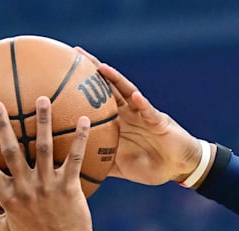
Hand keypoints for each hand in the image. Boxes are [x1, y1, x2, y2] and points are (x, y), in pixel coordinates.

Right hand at [0, 97, 93, 230]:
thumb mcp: (8, 230)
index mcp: (8, 198)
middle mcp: (26, 188)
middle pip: (12, 152)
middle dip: (3, 126)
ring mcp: (48, 186)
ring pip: (45, 148)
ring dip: (42, 122)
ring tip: (42, 99)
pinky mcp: (70, 187)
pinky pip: (75, 158)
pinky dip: (80, 138)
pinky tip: (84, 120)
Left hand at [76, 47, 204, 185]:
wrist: (178, 169)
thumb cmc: (151, 167)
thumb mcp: (121, 168)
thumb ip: (100, 164)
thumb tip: (76, 169)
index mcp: (117, 123)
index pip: (96, 100)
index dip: (81, 88)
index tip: (61, 76)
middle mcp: (127, 114)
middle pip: (108, 87)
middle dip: (92, 70)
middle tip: (74, 54)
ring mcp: (142, 114)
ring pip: (126, 92)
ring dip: (115, 79)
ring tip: (101, 67)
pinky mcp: (158, 121)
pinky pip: (148, 111)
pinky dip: (142, 104)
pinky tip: (136, 97)